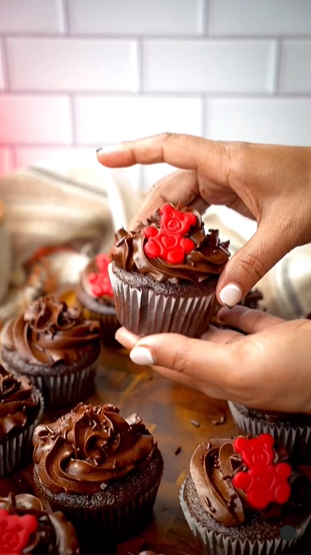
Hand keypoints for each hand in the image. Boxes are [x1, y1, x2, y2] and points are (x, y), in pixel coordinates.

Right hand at [97, 134, 310, 305]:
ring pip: (187, 199)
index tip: (101, 157)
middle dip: (149, 214)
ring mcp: (232, 180)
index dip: (132, 151)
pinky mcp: (240, 192)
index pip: (170, 148)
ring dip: (168, 224)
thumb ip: (251, 264)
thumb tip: (222, 298)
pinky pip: (205, 208)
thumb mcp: (285, 229)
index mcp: (228, 162)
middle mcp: (224, 167)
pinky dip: (191, 227)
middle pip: (172, 185)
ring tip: (151, 253)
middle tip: (130, 246)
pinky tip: (185, 248)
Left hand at [115, 306, 310, 413]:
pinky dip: (224, 307)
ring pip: (210, 332)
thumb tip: (136, 350)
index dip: (141, 347)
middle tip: (139, 305)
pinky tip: (214, 294)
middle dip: (159, 329)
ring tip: (169, 295)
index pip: (166, 362)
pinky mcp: (270, 334)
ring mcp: (251, 350)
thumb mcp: (234, 366)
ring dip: (189, 317)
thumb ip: (186, 357)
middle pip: (183, 346)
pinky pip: (240, 319)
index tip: (117, 327)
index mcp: (214, 377)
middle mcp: (228, 366)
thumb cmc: (294, 371)